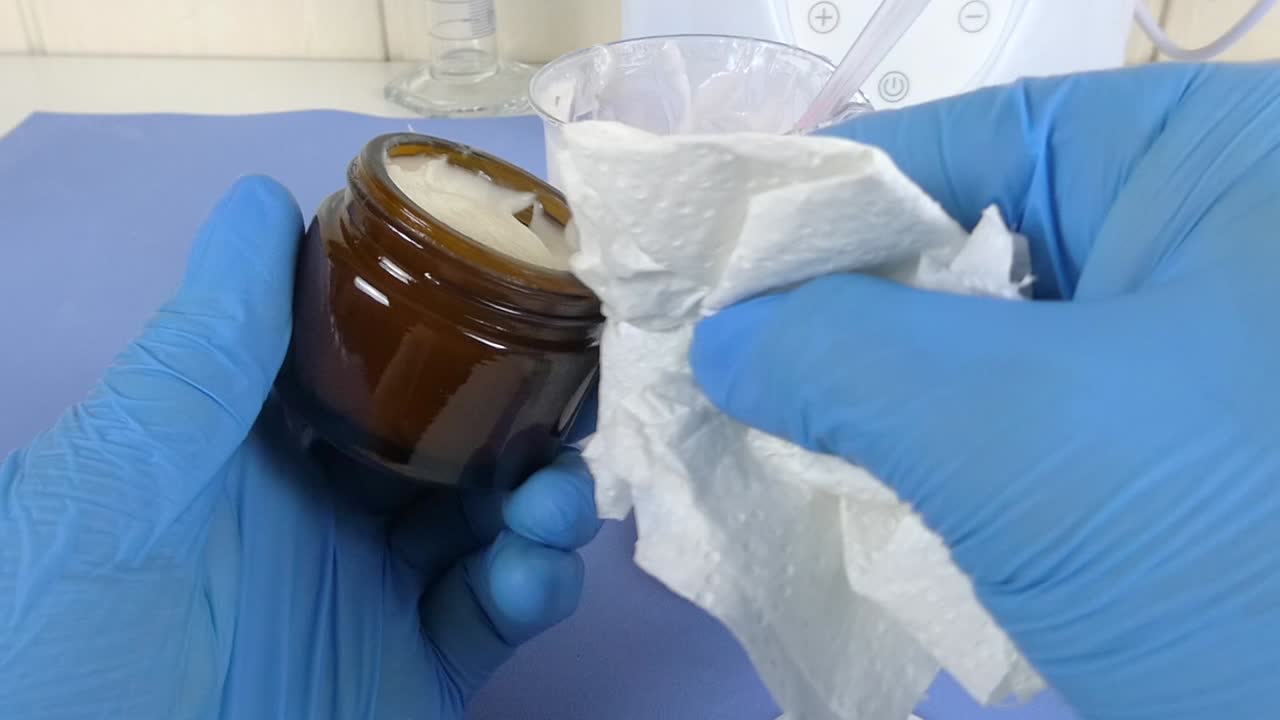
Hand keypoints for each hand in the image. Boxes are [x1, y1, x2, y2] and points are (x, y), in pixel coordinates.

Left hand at [0, 177, 599, 718]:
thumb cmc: (68, 643)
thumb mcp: (116, 484)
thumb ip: (203, 353)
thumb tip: (263, 202)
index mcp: (247, 450)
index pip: (360, 362)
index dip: (435, 324)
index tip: (508, 282)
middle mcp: (320, 512)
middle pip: (447, 439)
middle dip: (519, 415)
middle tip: (572, 400)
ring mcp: (371, 597)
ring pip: (490, 521)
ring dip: (543, 498)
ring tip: (557, 501)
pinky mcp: (414, 676)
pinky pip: (495, 618)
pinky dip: (534, 588)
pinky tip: (533, 576)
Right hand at [691, 62, 1279, 718]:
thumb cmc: (1230, 550)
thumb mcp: (1017, 429)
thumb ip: (844, 356)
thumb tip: (722, 339)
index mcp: (1200, 163)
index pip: (959, 143)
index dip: (813, 200)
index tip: (701, 271)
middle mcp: (1196, 236)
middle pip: (961, 240)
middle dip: (833, 311)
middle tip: (712, 360)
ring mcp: (1185, 351)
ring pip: (978, 341)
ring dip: (871, 394)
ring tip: (752, 424)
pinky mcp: (1160, 450)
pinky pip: (1012, 419)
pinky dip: (927, 451)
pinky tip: (842, 479)